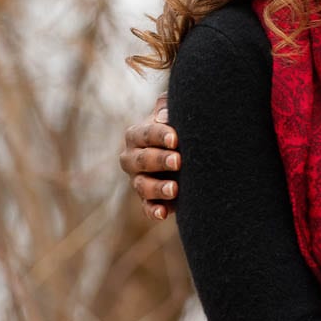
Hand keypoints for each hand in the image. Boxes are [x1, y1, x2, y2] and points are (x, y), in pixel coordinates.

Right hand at [118, 93, 180, 220]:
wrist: (188, 150)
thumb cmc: (179, 126)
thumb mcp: (174, 112)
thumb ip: (167, 106)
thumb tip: (163, 117)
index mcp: (137, 135)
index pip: (144, 135)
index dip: (159, 136)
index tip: (176, 139)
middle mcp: (132, 158)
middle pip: (141, 160)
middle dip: (159, 160)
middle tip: (178, 161)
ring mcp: (139, 180)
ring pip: (142, 186)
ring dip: (157, 188)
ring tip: (175, 188)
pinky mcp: (149, 199)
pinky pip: (147, 207)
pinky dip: (153, 211)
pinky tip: (163, 213)